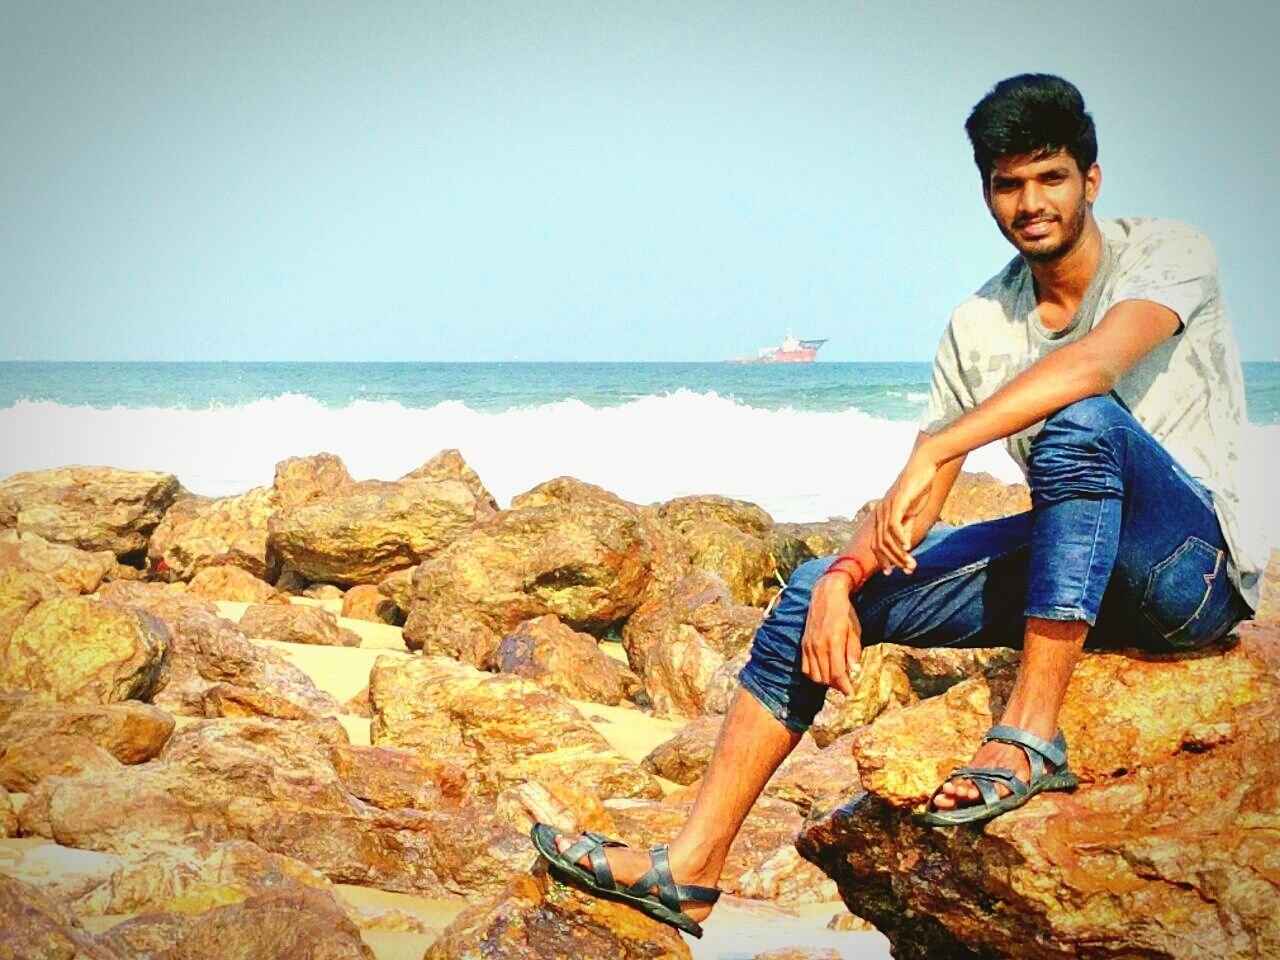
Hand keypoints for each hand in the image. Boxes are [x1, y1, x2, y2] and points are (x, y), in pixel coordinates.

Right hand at [801, 572, 863, 695]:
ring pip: (814, 675)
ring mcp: (809, 645)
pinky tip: (823, 673)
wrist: (826, 595)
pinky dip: (814, 675)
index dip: (844, 686)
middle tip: (846, 686)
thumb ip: (854, 651)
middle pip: (825, 677)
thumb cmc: (844, 612)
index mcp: (833, 641)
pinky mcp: (804, 644)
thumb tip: (855, 671)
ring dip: (825, 682)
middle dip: (837, 686)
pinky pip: (805, 668)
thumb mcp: (855, 630)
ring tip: (836, 680)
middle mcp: (818, 645)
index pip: (837, 673)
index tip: (850, 693)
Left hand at [871, 451, 937, 574]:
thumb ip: (907, 528)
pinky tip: (908, 547)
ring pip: (886, 538)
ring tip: (910, 564)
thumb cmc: (918, 488)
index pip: (876, 543)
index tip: (890, 572)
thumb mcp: (912, 512)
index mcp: (882, 515)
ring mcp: (887, 507)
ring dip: (898, 554)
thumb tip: (905, 546)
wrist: (924, 466)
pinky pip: (894, 525)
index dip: (882, 559)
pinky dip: (900, 539)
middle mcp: (880, 512)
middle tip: (904, 571)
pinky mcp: (896, 502)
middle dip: (891, 560)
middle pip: (879, 544)